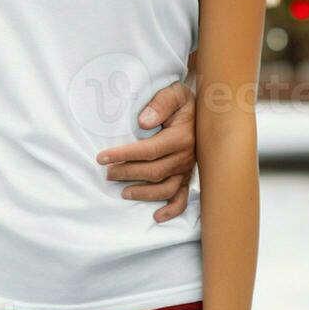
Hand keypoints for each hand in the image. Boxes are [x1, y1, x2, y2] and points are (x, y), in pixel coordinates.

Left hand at [95, 80, 195, 221]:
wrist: (206, 109)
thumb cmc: (182, 100)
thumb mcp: (173, 93)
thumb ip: (160, 104)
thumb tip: (144, 122)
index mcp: (180, 137)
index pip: (148, 150)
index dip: (123, 155)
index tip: (102, 157)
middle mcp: (185, 156)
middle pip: (153, 172)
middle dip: (127, 174)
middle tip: (107, 173)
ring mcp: (187, 168)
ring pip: (165, 188)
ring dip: (143, 193)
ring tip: (123, 192)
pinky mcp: (188, 175)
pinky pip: (183, 197)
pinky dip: (172, 210)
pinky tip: (157, 216)